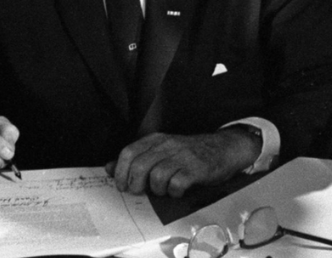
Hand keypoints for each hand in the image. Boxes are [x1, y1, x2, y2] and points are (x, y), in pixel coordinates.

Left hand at [104, 128, 260, 197]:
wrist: (223, 148)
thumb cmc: (188, 153)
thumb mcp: (161, 150)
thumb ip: (136, 158)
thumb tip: (108, 167)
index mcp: (156, 139)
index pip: (128, 152)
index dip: (120, 171)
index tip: (121, 185)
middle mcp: (167, 145)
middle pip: (139, 166)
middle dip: (135, 184)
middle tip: (140, 192)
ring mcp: (182, 156)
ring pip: (156, 176)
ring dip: (156, 190)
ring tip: (162, 191)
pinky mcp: (196, 169)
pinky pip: (176, 184)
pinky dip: (173, 193)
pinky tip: (177, 192)